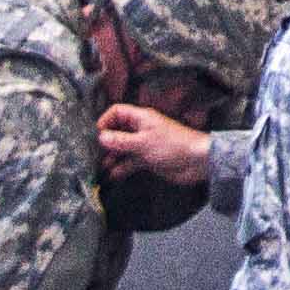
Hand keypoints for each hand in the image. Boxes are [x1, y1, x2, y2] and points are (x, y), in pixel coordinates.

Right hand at [97, 103, 213, 187]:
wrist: (197, 162)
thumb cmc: (173, 145)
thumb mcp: (143, 142)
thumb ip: (121, 141)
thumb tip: (100, 137)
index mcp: (141, 118)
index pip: (117, 112)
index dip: (105, 121)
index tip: (96, 136)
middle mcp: (141, 129)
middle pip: (116, 132)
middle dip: (105, 143)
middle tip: (92, 156)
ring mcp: (143, 144)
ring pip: (121, 149)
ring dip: (111, 158)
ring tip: (99, 168)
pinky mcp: (147, 159)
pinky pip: (129, 163)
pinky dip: (121, 168)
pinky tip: (111, 176)